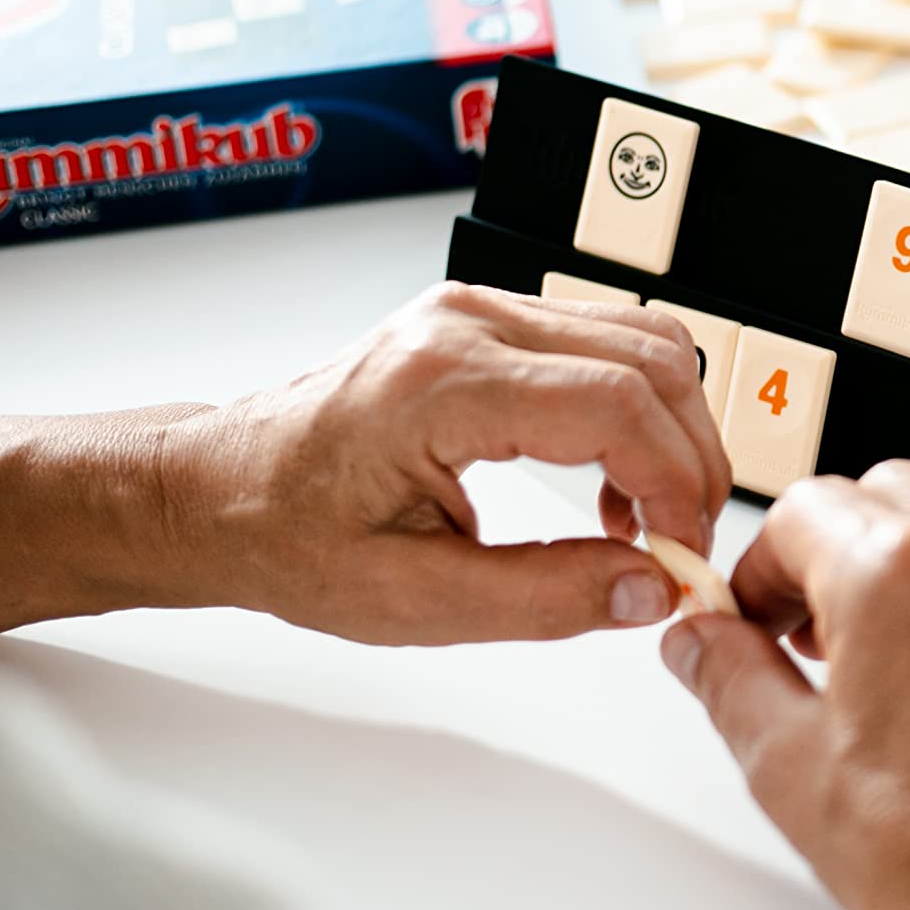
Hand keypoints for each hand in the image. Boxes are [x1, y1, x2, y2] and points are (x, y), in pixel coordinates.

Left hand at [182, 281, 729, 643]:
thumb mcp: (412, 600)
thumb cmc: (286, 536)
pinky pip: (606, 342)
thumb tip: (649, 590)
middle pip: (651, 359)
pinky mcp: (489, 319)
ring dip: (673, 431)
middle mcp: (468, 322)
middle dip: (691, 459)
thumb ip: (543, 597)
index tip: (683, 554)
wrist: (217, 490)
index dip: (677, 482)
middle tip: (682, 544)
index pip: (616, 403)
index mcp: (442, 382)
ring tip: (647, 517)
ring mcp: (480, 308)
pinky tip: (613, 480)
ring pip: (644, 339)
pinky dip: (640, 409)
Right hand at [658, 467, 909, 909]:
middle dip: (845, 547)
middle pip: (896, 494)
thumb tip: (700, 639)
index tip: (758, 620)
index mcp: (899, 570)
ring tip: (898, 671)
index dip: (765, 567)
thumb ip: (729, 676)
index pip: (807, 509)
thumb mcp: (785, 763)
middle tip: (821, 632)